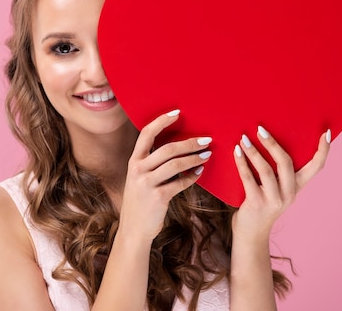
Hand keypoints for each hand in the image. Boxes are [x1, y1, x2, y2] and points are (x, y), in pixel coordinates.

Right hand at [118, 109, 211, 241]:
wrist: (134, 229)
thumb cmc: (141, 201)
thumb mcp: (139, 178)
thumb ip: (151, 163)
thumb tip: (177, 147)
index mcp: (134, 161)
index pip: (146, 133)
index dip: (161, 121)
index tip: (178, 112)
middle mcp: (137, 169)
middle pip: (167, 149)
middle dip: (189, 143)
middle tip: (206, 140)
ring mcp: (146, 183)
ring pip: (176, 165)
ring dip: (194, 159)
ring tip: (208, 155)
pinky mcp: (158, 197)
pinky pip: (180, 183)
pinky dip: (192, 177)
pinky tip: (200, 173)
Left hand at [232, 127, 330, 242]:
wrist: (251, 233)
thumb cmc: (262, 203)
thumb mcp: (277, 188)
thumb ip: (278, 172)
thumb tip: (269, 140)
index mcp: (297, 186)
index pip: (316, 167)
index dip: (323, 150)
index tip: (326, 132)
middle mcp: (289, 194)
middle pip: (286, 163)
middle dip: (273, 144)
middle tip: (260, 129)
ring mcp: (274, 200)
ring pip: (266, 170)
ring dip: (254, 152)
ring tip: (244, 139)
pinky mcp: (257, 204)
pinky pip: (248, 179)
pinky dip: (242, 163)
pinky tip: (237, 152)